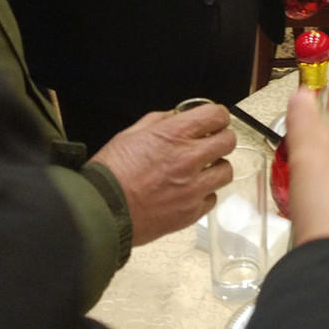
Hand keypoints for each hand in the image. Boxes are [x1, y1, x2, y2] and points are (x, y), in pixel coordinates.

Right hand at [89, 103, 236, 245]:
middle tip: (207, 144)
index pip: (217, 115)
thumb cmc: (110, 172)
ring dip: (215, 167)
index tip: (211, 121)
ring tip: (198, 171)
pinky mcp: (191, 213)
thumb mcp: (130, 134)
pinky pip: (212, 198)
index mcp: (175, 135)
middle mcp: (189, 159)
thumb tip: (177, 116)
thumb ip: (159, 121)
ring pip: (226, 171)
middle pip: (229, 141)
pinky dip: (204, 194)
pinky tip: (188, 192)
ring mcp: (193, 188)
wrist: (100, 211)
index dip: (216, 116)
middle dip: (220, 139)